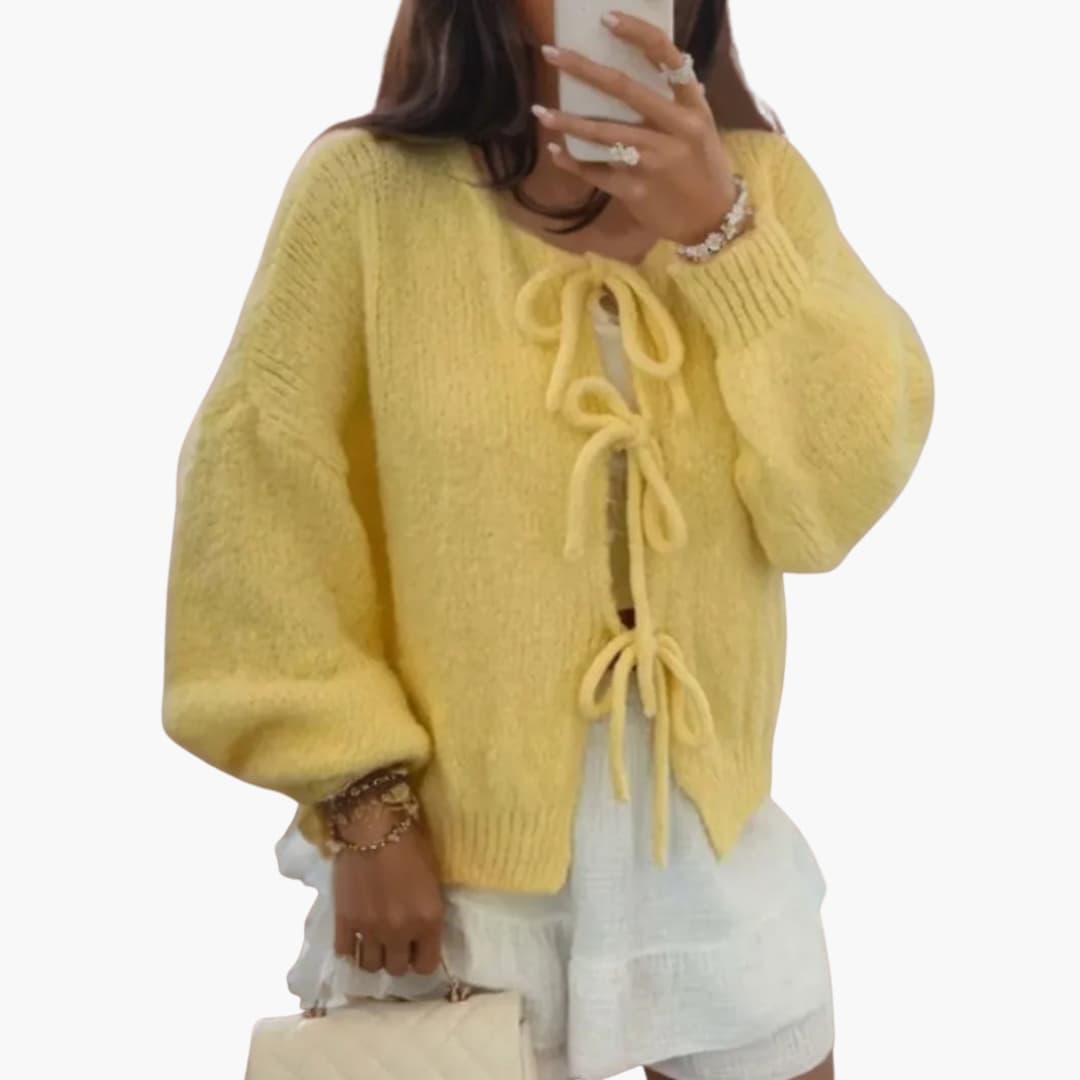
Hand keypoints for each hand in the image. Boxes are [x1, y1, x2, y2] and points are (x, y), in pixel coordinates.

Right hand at [332, 806, 445, 976]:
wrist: (373, 823)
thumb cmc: (411, 843)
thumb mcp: (433, 880)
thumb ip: (427, 912)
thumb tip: (421, 933)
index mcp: (428, 920)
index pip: (426, 966)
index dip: (422, 958)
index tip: (417, 948)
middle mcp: (399, 931)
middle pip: (397, 969)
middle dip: (398, 956)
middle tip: (395, 940)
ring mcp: (369, 929)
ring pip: (371, 966)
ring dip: (374, 955)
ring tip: (374, 939)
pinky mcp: (343, 921)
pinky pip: (345, 953)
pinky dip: (350, 948)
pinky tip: (355, 935)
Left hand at [534, 11, 744, 245]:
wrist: (712, 222)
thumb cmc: (703, 169)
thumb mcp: (700, 129)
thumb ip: (673, 104)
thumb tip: (637, 74)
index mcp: (694, 107)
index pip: (667, 56)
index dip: (636, 33)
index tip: (606, 19)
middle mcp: (676, 129)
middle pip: (624, 89)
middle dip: (582, 69)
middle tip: (551, 53)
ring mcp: (655, 160)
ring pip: (603, 133)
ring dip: (567, 121)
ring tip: (539, 111)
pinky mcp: (636, 190)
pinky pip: (596, 171)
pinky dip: (573, 162)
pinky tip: (555, 152)